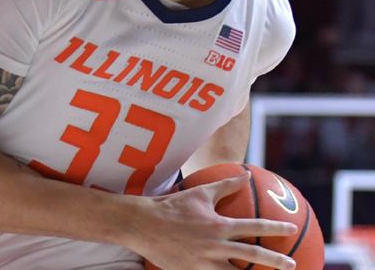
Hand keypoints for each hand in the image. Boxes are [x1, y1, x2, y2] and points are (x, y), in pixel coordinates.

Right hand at [132, 173, 296, 269]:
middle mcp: (215, 245)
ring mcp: (204, 262)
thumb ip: (225, 186)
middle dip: (276, 260)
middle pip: (252, 255)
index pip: (254, 226)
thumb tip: (246, 175)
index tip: (290, 229)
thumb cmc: (172, 206)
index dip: (275, 228)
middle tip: (292, 264)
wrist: (144, 225)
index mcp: (219, 225)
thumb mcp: (199, 193)